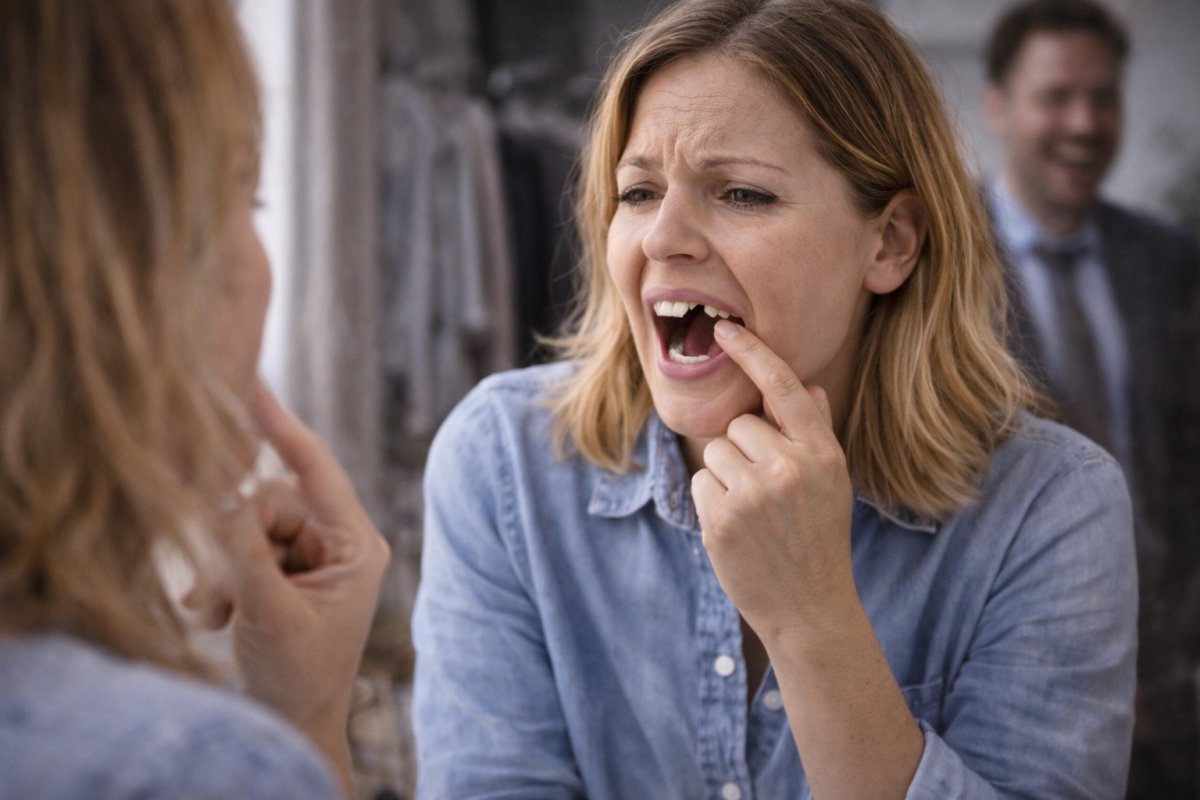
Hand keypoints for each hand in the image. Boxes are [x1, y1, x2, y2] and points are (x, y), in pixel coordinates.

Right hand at [215, 379, 389, 794]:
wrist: (289, 728)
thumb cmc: (295, 678)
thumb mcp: (267, 611)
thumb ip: (242, 549)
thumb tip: (220, 488)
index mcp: (355, 544)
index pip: (315, 467)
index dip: (280, 423)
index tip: (248, 382)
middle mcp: (335, 542)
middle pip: (266, 500)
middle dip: (229, 541)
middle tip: (208, 593)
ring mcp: (307, 557)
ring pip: (244, 525)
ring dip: (217, 567)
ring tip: (211, 615)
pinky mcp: (279, 572)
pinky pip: (236, 549)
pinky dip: (216, 578)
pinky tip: (211, 616)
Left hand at [691, 321, 855, 641]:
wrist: (809, 607)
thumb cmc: (818, 537)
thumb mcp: (831, 482)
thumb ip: (815, 432)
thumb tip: (805, 386)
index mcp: (822, 453)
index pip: (784, 387)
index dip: (753, 354)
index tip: (725, 329)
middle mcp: (790, 467)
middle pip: (740, 425)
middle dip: (745, 451)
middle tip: (768, 493)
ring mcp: (754, 494)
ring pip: (716, 452)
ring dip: (726, 476)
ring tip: (754, 512)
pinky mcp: (721, 518)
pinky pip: (701, 480)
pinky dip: (711, 500)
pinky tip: (737, 527)